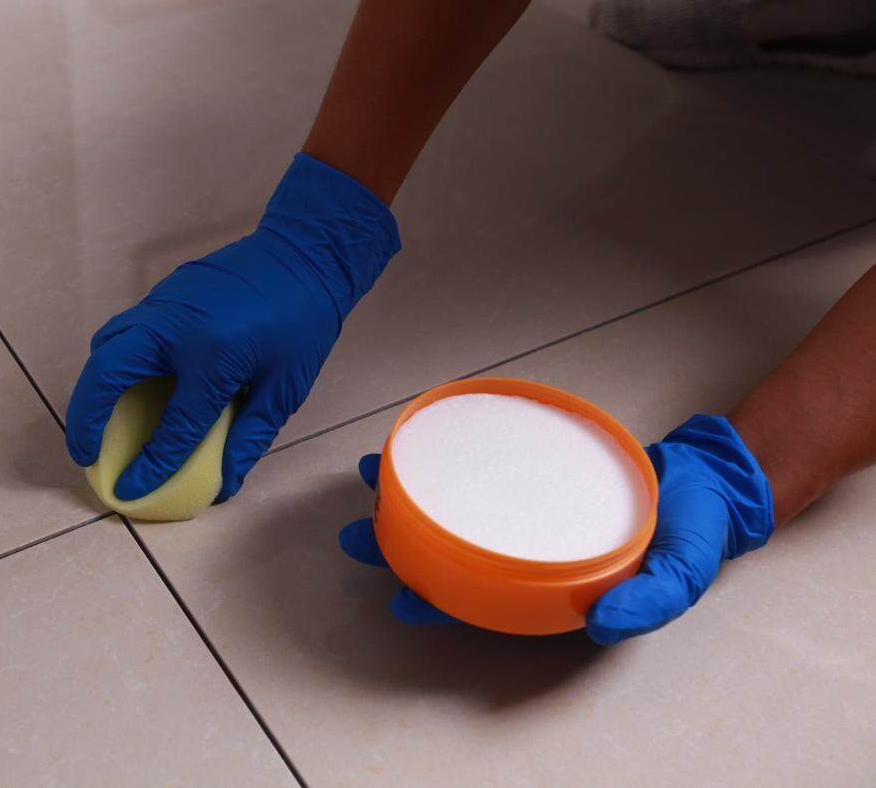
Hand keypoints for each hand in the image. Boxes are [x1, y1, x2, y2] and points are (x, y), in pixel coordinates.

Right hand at [66, 153, 399, 502]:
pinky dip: (115, 360)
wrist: (306, 250)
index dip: (150, 464)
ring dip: (95, 385)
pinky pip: (126, 330)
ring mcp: (165, 303)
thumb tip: (224, 484)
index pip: (173, 424)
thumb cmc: (304, 318)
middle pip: (107, 374)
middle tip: (85, 453)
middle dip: (86, 417)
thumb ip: (249, 436)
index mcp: (213, 355)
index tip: (129, 490)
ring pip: (108, 345)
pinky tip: (129, 382)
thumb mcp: (285, 386)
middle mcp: (175, 325)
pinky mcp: (165, 292)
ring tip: (98, 420)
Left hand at [339, 415, 774, 641]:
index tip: (399, 599)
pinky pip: (473, 467)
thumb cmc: (689, 534)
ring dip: (404, 495)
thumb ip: (648, 601)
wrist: (708, 479)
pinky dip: (442, 455)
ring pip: (448, 509)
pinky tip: (416, 439)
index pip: (481, 605)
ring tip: (367, 473)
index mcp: (549, 590)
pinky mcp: (524, 472)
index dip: (437, 605)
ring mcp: (519, 513)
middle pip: (447, 558)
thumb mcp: (679, 573)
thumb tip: (601, 624)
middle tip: (356, 537)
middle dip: (396, 550)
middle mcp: (524, 554)